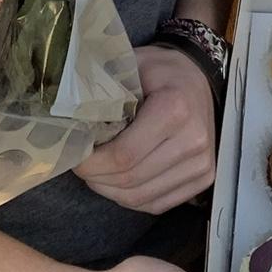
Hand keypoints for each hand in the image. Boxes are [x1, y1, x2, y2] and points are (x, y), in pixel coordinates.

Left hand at [74, 44, 215, 212]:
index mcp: (175, 109)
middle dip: (97, 178)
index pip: (123, 156)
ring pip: (140, 197)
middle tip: (83, 165)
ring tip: (99, 172)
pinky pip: (155, 204)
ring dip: (111, 190)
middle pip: (130, 180)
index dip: (91, 163)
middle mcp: (194, 140)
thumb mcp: (131, 67)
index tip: (75, 156)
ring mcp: (202, 163)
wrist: (199, 78)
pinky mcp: (204, 178)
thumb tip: (68, 122)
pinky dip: (131, 198)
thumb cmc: (161, 72)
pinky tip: (120, 180)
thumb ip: (102, 91)